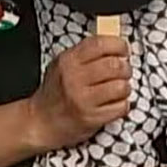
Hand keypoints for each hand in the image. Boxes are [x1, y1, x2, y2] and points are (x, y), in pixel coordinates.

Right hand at [26, 35, 130, 151]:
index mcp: (68, 61)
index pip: (100, 44)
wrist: (42, 122)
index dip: (118, 45)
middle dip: (125, 68)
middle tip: (123, 71)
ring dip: (124, 87)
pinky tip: (113, 103)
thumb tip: (113, 44)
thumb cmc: (55, 92)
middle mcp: (74, 79)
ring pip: (121, 86)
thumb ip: (85, 53)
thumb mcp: (62, 65)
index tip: (123, 49)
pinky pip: (121, 107)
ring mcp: (83, 100)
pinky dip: (122, 105)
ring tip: (118, 89)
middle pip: (114, 65)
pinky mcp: (92, 118)